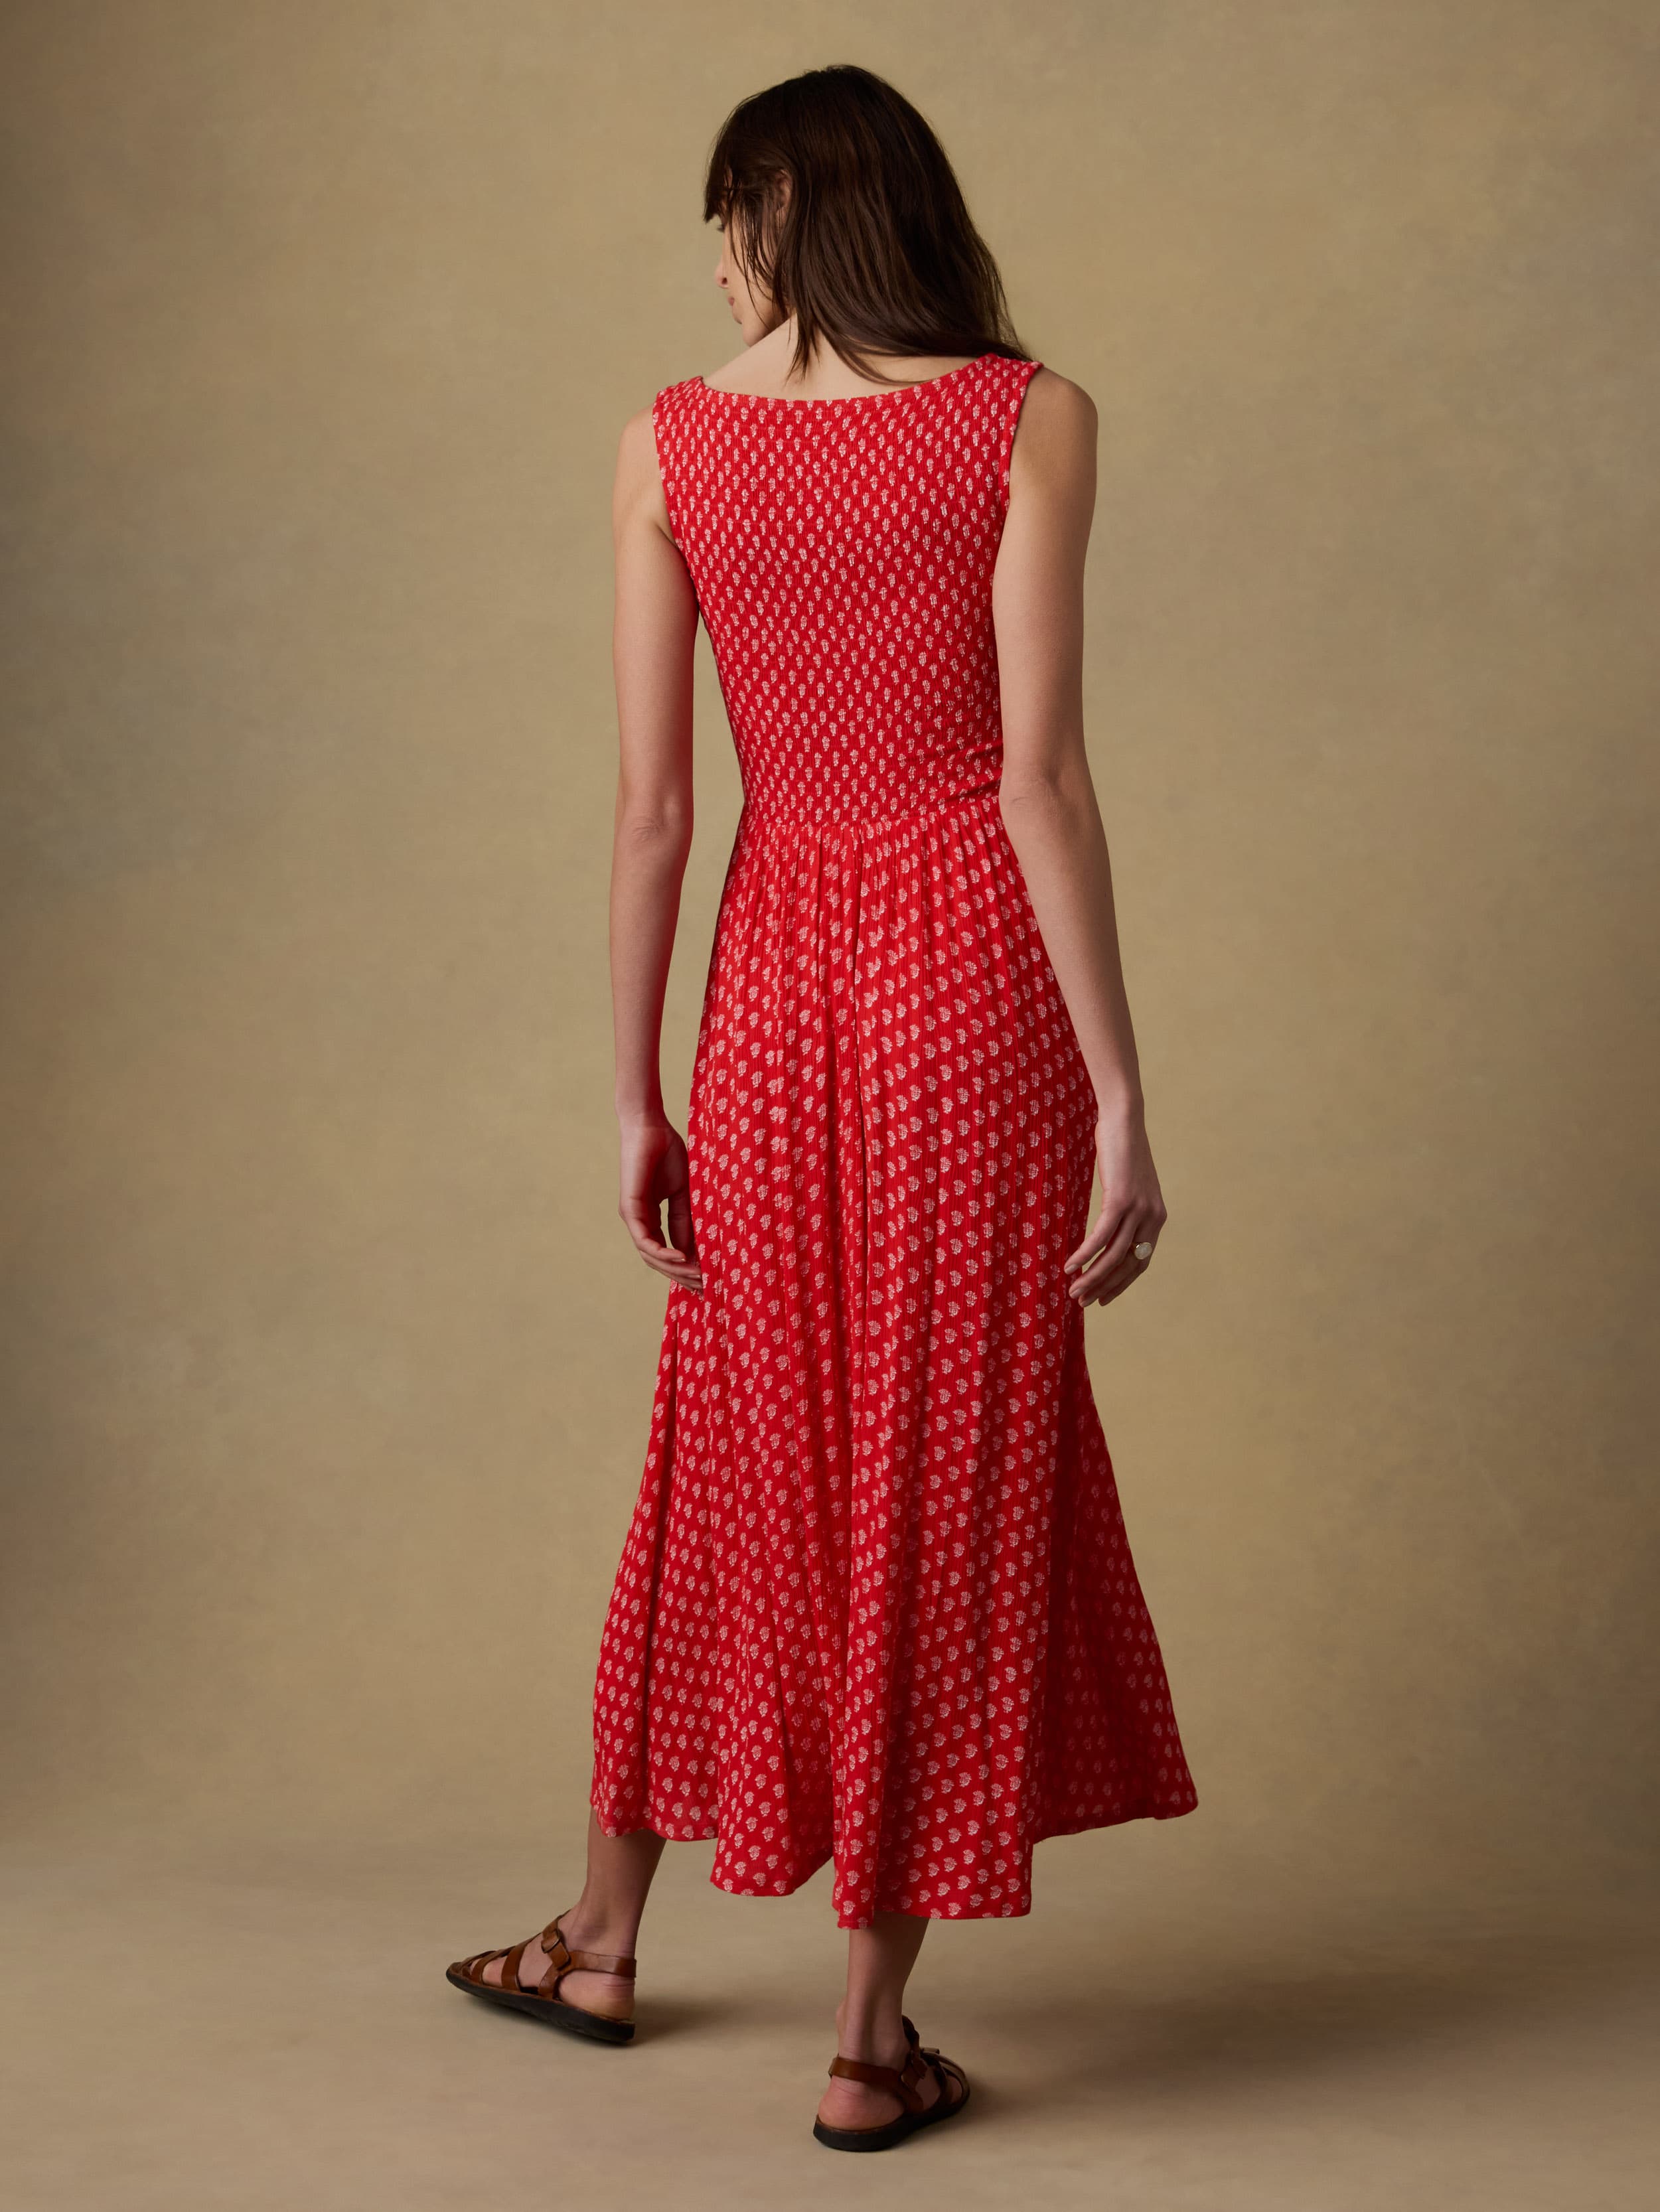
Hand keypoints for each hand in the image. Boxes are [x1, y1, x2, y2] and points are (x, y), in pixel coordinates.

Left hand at [617, 1114, 703, 1291]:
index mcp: (652, 1217)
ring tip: (698, 1275)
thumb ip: (685, 1220)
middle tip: (705, 1287)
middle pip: (658, 1259)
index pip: (667, 1251)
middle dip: (682, 1275)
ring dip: (673, 1268)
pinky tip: (680, 1258)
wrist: (650, 1127)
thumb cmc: (667, 1153)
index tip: (707, 1279)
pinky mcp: (629, 1208)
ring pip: (650, 1254)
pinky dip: (662, 1252)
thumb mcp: (684, 1193)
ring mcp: (632, 1216)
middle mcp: (640, 1221)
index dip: (685, 1268)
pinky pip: (644, 1239)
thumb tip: (694, 1250)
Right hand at [1063, 1110, 1166, 1307]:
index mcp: (1157, 1217)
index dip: (1121, 1284)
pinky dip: (1085, 1255)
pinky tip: (1070, 1265)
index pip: (1141, 1263)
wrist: (1124, 1119)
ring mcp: (1138, 1209)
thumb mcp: (1127, 1183)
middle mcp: (1152, 1217)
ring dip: (1092, 1277)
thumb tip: (1109, 1226)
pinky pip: (1101, 1237)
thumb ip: (1124, 1207)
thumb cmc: (1121, 1148)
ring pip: (1114, 1256)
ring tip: (1073, 1291)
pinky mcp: (1121, 1200)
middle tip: (1082, 1302)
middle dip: (1104, 1287)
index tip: (1103, 1299)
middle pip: (1128, 1265)